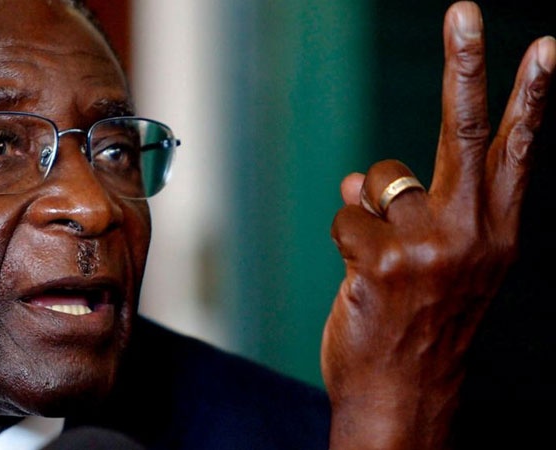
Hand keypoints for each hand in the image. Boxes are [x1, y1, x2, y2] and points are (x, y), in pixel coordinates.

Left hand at [321, 2, 554, 448]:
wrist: (404, 396)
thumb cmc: (418, 328)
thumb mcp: (438, 270)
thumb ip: (413, 215)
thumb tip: (359, 179)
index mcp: (496, 234)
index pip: (515, 152)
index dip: (529, 98)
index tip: (544, 46)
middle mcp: (473, 234)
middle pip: (464, 131)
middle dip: (465, 65)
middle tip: (464, 11)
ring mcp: (430, 246)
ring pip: (381, 179)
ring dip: (370, 209)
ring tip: (382, 259)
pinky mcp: (385, 260)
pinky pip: (347, 215)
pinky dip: (344, 237)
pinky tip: (360, 275)